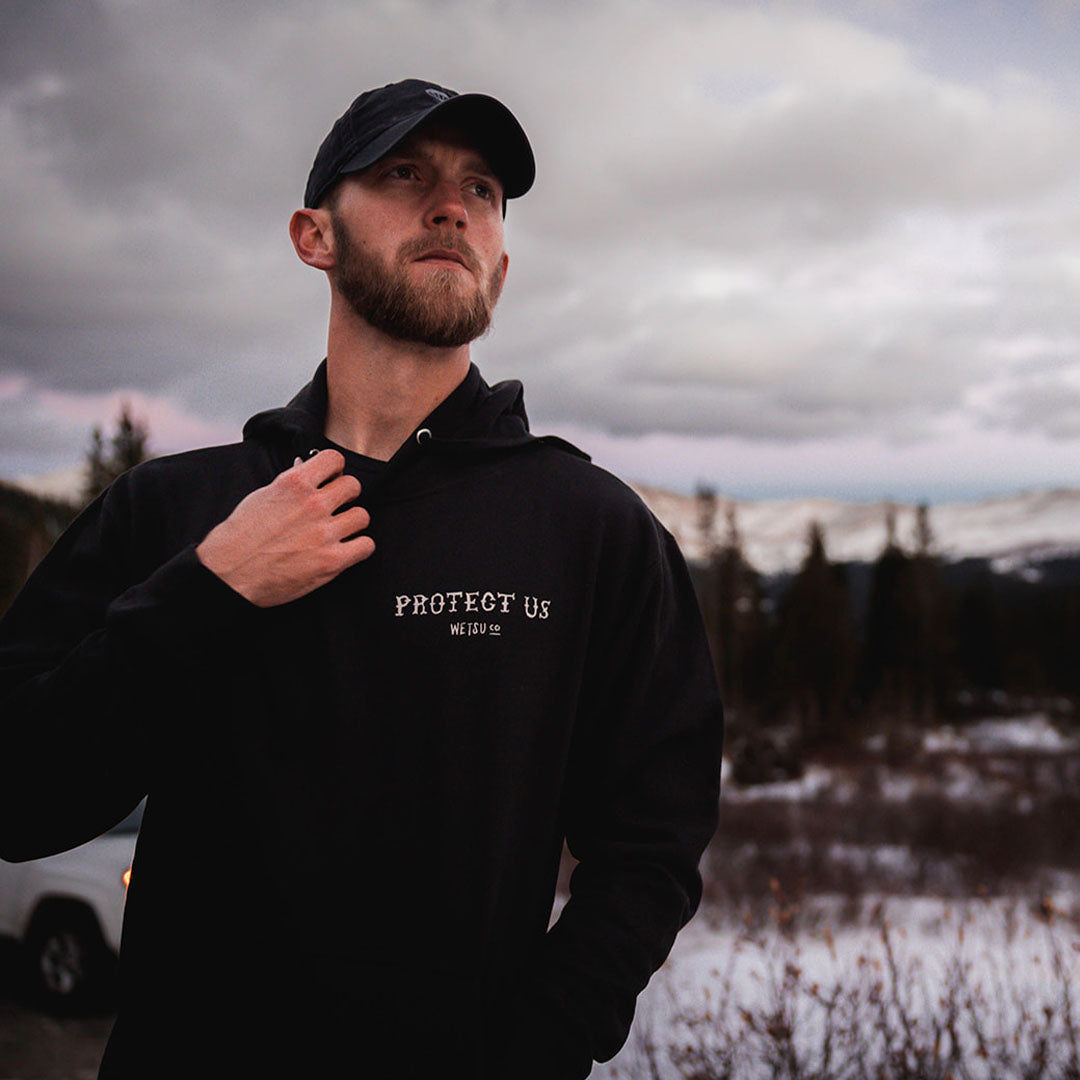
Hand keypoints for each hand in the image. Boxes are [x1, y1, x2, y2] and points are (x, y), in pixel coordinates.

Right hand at [196, 449, 373, 606]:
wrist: (228, 575)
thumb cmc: (239, 538)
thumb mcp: (261, 497)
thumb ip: (290, 485)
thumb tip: (309, 472)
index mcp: (293, 483)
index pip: (334, 458)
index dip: (335, 469)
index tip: (332, 478)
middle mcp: (313, 504)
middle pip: (353, 486)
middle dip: (345, 496)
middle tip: (335, 506)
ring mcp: (324, 533)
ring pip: (362, 516)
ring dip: (352, 523)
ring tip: (338, 530)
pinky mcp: (332, 560)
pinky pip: (366, 545)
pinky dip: (358, 547)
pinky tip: (346, 549)